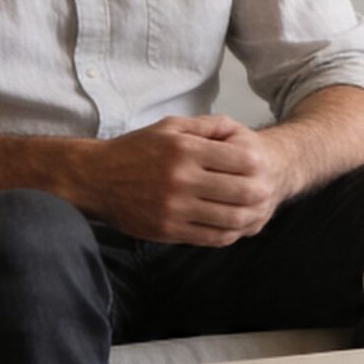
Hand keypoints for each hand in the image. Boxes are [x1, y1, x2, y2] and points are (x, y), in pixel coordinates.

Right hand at [74, 114, 276, 246]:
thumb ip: (206, 126)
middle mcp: (182, 179)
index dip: (259, 164)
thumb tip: (238, 132)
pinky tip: (232, 226)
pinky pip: (209, 237)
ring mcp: (175, 208)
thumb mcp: (170, 126)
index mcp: (185, 150)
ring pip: (229, 219)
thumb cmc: (137, 149)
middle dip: (260, 192)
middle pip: (242, 191)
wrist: (96, 178)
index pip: (241, 159)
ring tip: (255, 211)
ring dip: (249, 216)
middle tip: (267, 191)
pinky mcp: (167, 230)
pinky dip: (228, 234)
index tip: (263, 166)